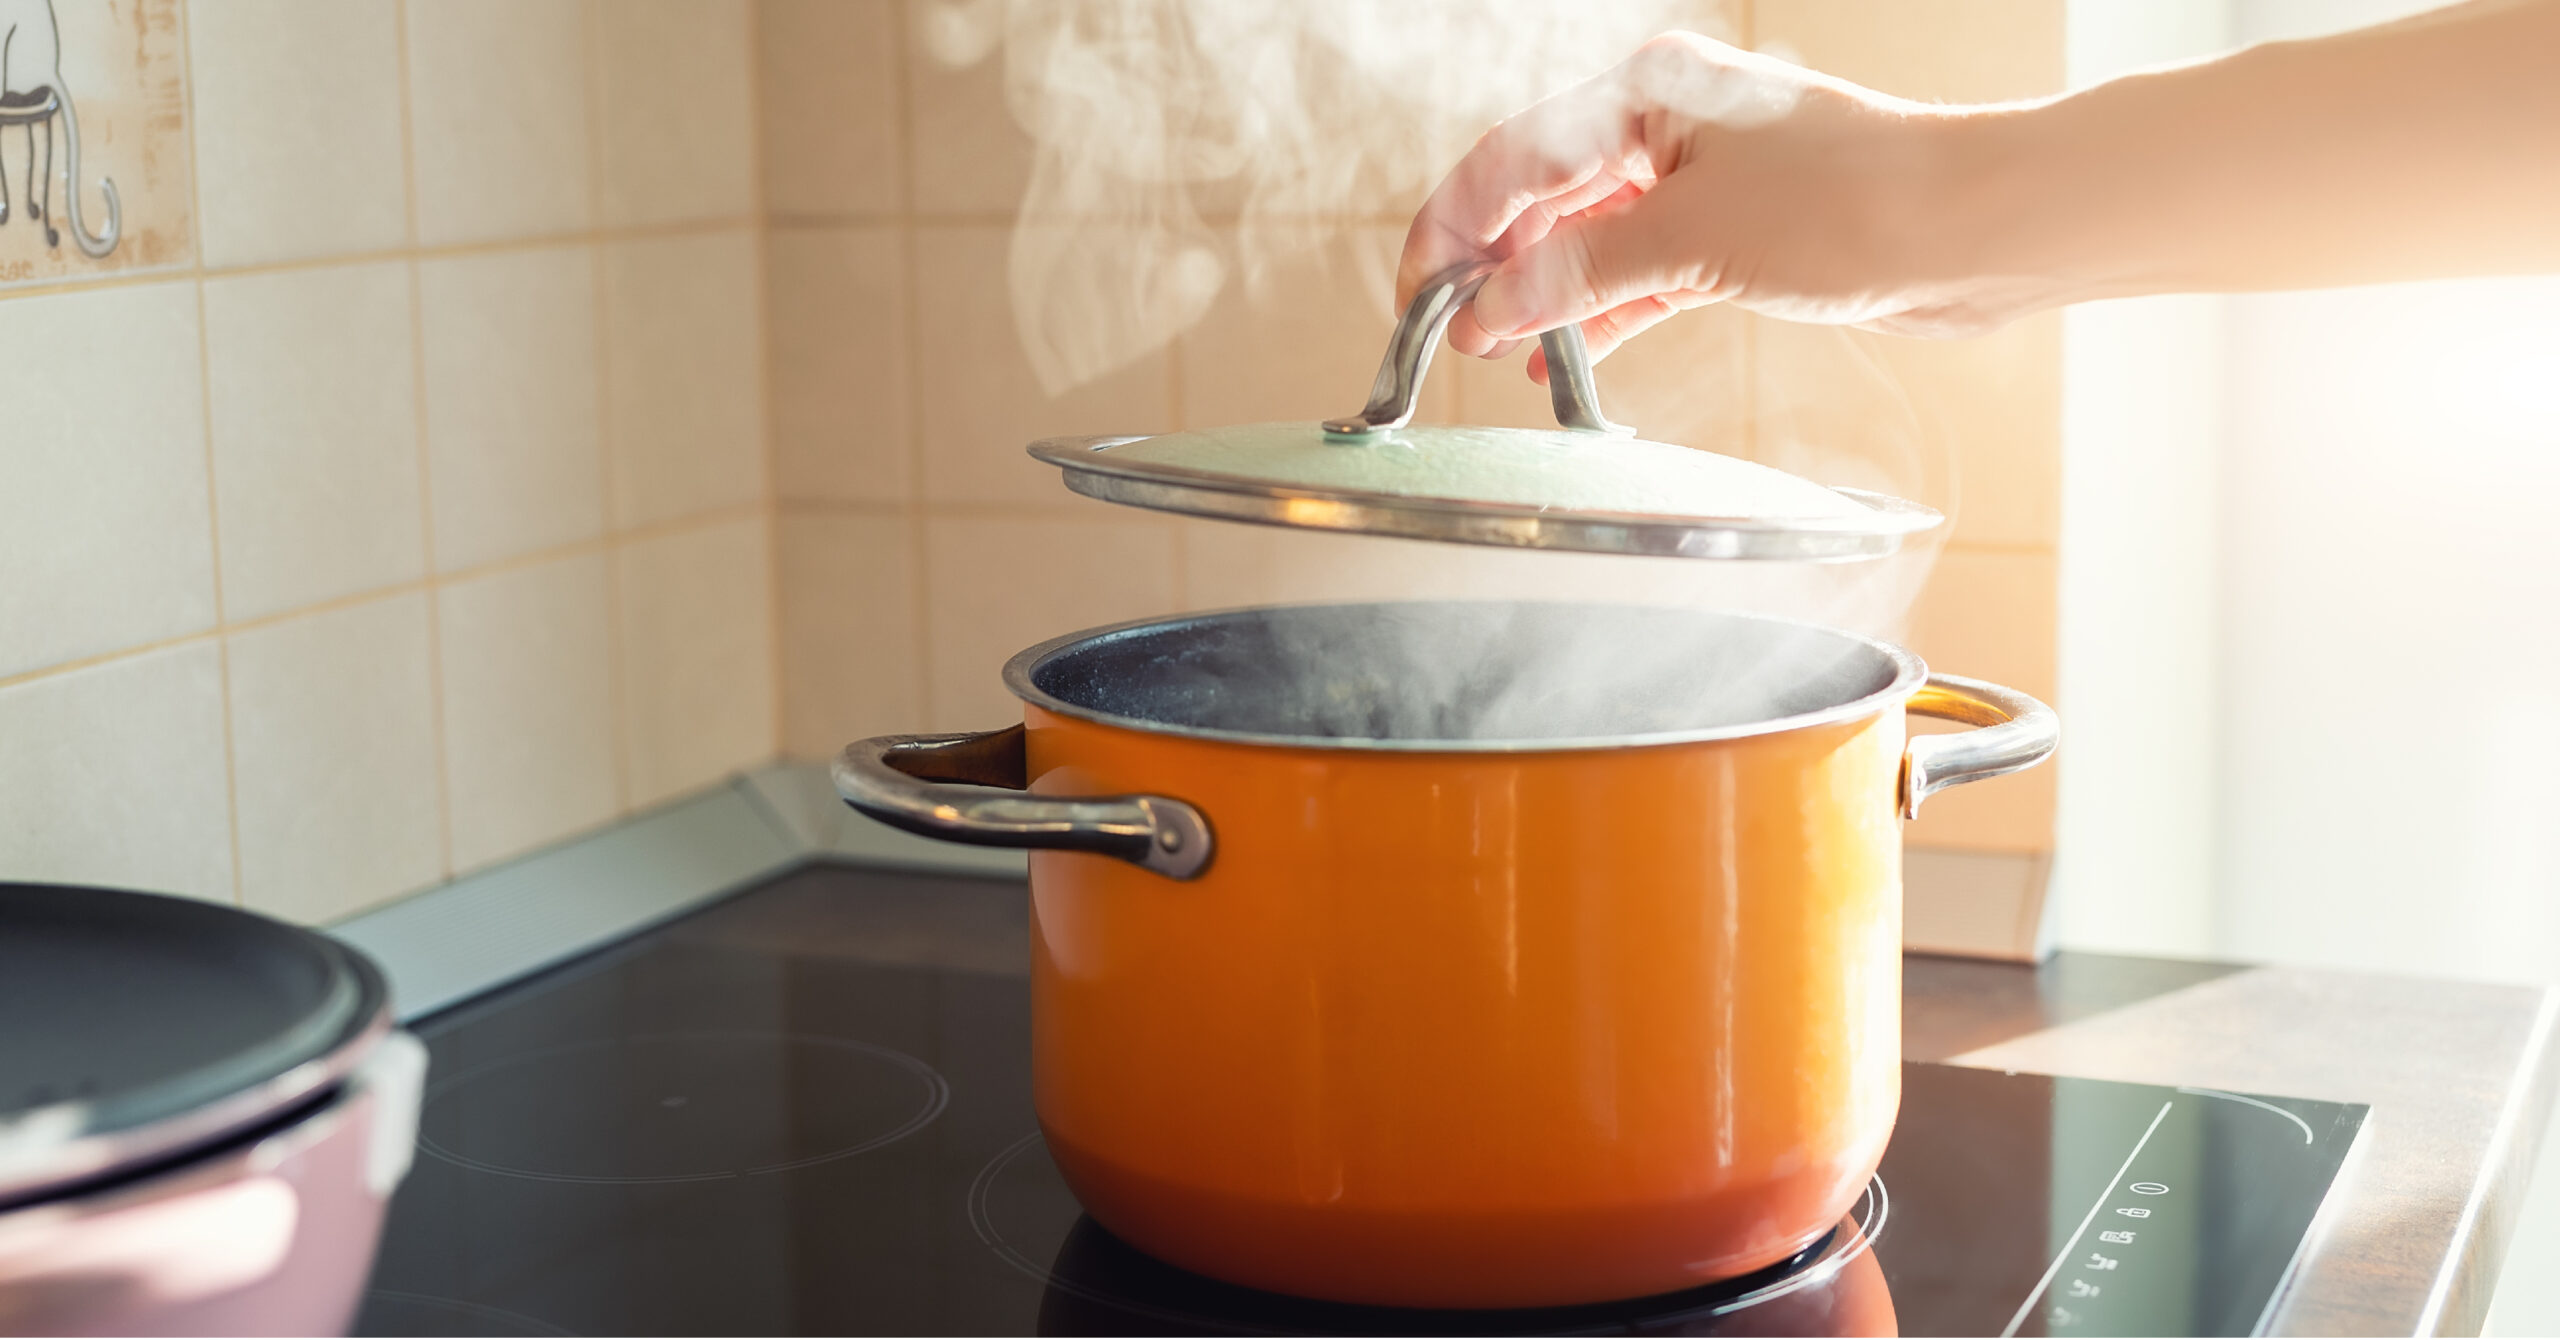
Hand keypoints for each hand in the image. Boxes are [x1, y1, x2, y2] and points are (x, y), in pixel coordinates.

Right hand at [1398, 32, 2025, 382]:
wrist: (1972, 231)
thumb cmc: (1855, 202)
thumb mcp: (1691, 240)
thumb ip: (1578, 275)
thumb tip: (1488, 311)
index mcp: (1647, 93)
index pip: (1514, 160)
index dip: (1455, 231)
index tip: (1419, 296)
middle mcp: (1666, 128)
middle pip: (1542, 199)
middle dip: (1490, 267)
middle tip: (1443, 334)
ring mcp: (1699, 185)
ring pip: (1586, 242)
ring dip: (1540, 297)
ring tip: (1492, 353)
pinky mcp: (1731, 239)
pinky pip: (1636, 276)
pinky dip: (1596, 315)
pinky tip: (1558, 356)